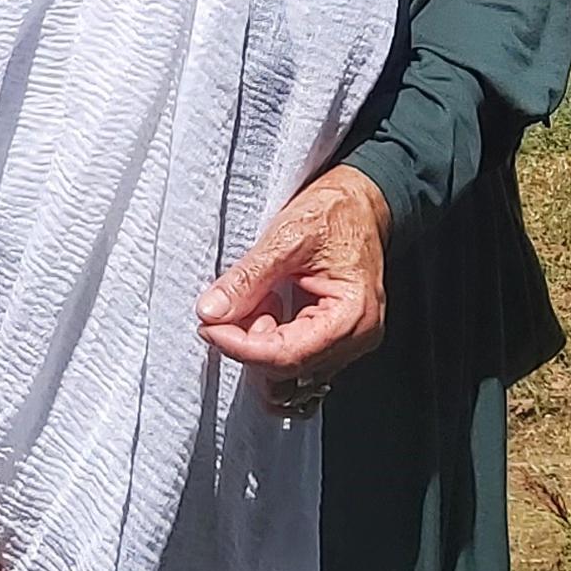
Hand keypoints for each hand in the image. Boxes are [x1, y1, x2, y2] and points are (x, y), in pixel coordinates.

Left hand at [195, 164, 390, 415]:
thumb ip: (248, 278)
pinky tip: (268, 307)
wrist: (362, 201)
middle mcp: (357, 337)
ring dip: (259, 343)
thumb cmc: (336, 212)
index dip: (240, 346)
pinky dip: (271, 339)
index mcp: (353, 314)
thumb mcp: (286, 236)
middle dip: (248, 343)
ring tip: (255, 301)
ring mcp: (349, 341)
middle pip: (287, 368)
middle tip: (224, 309)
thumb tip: (212, 311)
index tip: (208, 327)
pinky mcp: (336, 338)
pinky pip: (296, 357)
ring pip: (289, 368)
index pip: (287, 354)